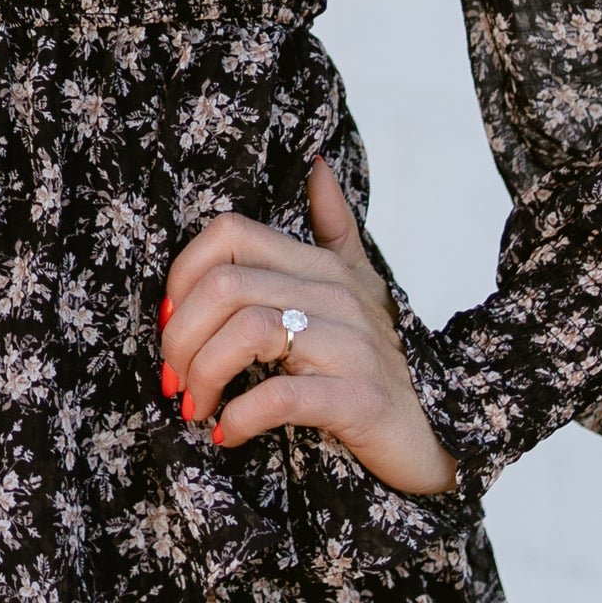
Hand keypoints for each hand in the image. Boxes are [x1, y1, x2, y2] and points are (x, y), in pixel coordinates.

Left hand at [157, 155, 459, 496]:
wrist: (430, 438)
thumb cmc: (377, 364)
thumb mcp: (359, 286)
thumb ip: (333, 226)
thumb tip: (315, 164)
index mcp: (322, 265)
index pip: (229, 233)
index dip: (183, 273)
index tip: (172, 320)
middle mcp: (337, 295)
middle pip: (224, 286)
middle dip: (180, 336)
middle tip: (174, 378)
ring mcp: (351, 346)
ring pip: (246, 333)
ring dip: (203, 375)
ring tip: (195, 404)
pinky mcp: (358, 398)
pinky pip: (281, 395)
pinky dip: (240, 416)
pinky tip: (228, 431)